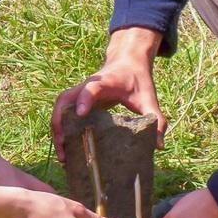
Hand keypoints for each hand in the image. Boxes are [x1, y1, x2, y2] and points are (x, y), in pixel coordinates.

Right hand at [51, 27, 167, 161]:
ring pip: (60, 109)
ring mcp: (79, 92)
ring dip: (57, 130)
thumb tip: (159, 146)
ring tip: (63, 155)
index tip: (82, 113)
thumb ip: (156, 118)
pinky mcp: (77, 100)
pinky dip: (61, 130)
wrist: (127, 62)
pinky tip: (66, 149)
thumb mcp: (149, 98)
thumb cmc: (137, 80)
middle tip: (64, 149)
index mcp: (105, 82)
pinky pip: (63, 113)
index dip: (85, 99)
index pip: (91, 87)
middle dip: (60, 124)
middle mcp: (86, 86)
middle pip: (64, 101)